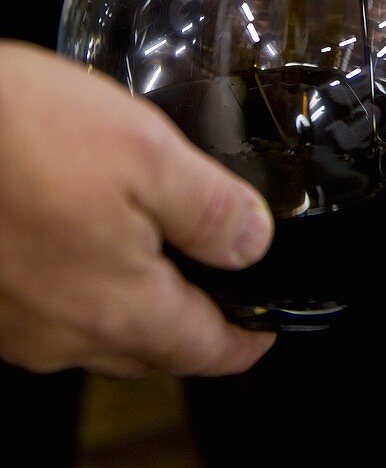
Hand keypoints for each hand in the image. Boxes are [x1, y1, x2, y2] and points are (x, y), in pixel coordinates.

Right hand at [0, 41, 275, 377]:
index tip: (264, 331)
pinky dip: (83, 293)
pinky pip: (49, 315)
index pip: (202, 350)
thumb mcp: (145, 152)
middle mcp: (60, 333)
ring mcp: (14, 322)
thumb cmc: (23, 131)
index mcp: (115, 307)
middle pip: (150, 351)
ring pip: (95, 336)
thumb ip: (208, 208)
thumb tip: (253, 244)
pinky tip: (86, 244)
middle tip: (221, 293)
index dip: (244, 343)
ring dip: (135, 311)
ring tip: (158, 261)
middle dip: (192, 329)